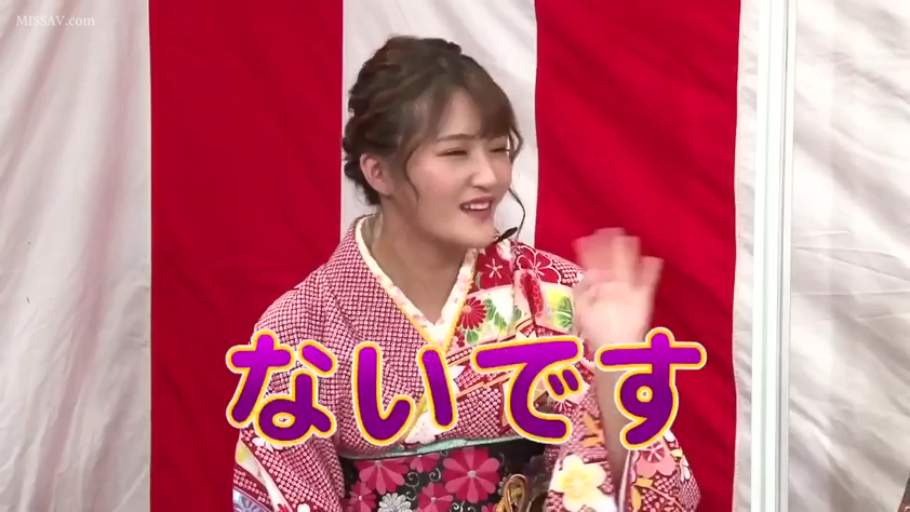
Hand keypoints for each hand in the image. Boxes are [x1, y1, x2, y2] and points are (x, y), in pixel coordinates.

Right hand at [573, 229, 662, 349]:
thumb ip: (581, 293)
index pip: (592, 264)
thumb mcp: (582, 312)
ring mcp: (629, 290)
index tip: (585, 238)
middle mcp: (613, 285)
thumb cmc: (599, 333)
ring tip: (630, 238)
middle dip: (609, 245)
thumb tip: (583, 277)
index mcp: (597, 288)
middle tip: (610, 230)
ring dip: (628, 251)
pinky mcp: (644, 298)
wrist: (616, 349)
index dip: (589, 250)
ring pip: (628, 266)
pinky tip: (655, 259)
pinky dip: (652, 270)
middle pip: (611, 261)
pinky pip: (649, 281)